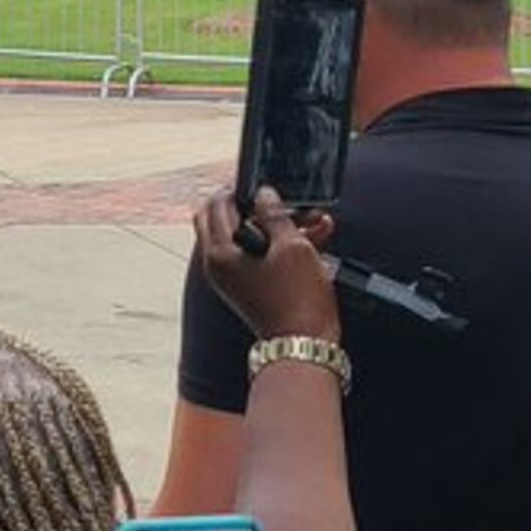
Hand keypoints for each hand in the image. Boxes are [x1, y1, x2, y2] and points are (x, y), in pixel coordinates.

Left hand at [191, 189, 343, 342]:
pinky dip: (279, 244)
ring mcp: (230, 276)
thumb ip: (275, 215)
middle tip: (281, 201)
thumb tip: (264, 194)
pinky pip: (257, 255)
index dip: (241, 190)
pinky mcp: (247, 285)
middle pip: (225, 219)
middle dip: (254, 206)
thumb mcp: (293, 247)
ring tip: (313, 219)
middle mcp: (217, 264)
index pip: (217, 205)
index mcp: (219, 252)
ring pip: (246, 236)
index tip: (265, 185)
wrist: (304, 344)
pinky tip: (313, 238)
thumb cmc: (298, 301)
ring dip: (276, 224)